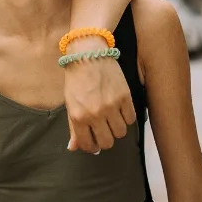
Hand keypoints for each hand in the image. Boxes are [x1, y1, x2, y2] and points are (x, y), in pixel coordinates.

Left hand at [62, 38, 135, 153]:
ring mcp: (112, 106)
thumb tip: (74, 147)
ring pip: (121, 133)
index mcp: (78, 117)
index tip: (93, 141)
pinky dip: (127, 117)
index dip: (92, 146)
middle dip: (105, 138)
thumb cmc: (76, 78)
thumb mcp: (70, 103)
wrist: (87, 53)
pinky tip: (120, 109)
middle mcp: (95, 114)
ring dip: (117, 128)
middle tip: (103, 129)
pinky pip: (131, 119)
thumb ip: (73, 127)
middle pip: (108, 143)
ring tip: (112, 118)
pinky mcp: (125, 97)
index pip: (89, 145)